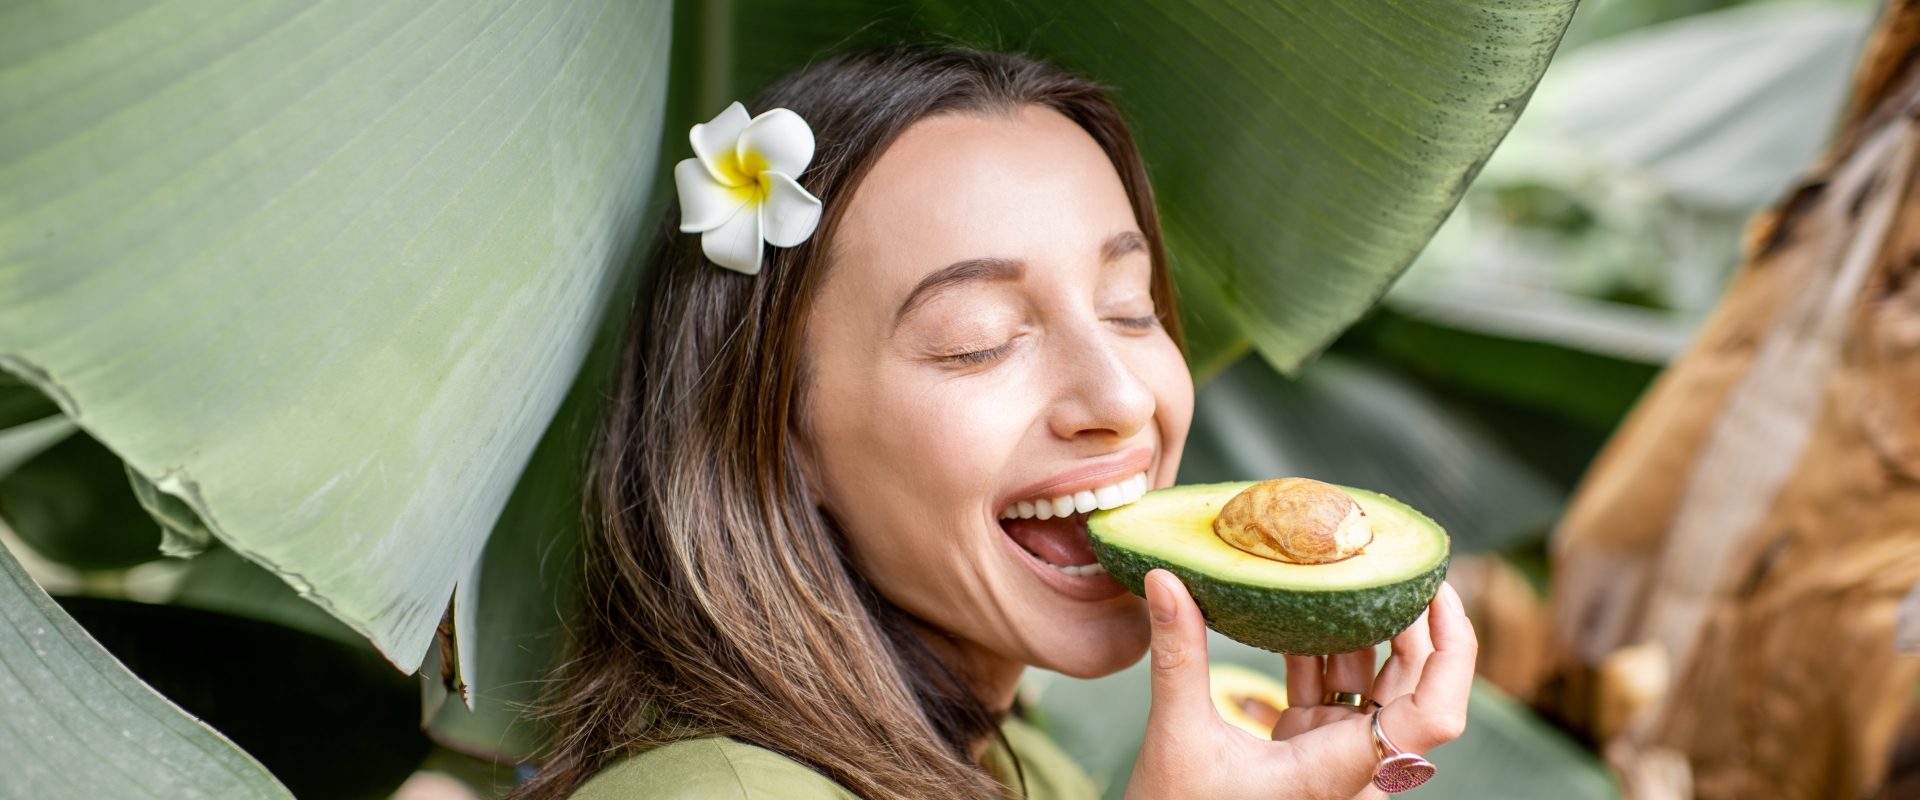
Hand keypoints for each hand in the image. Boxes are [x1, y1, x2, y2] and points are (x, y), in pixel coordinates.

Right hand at [1123, 570, 1476, 799]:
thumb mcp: (1178, 737)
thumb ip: (1179, 657)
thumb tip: (1164, 580)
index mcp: (1340, 771)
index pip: (1433, 715)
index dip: (1453, 651)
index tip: (1437, 591)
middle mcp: (1350, 768)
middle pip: (1413, 690)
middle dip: (1409, 623)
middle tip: (1390, 563)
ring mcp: (1330, 758)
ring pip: (1374, 689)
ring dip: (1362, 632)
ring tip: (1346, 571)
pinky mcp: (1306, 752)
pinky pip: (1332, 693)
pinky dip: (1322, 652)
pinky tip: (1303, 609)